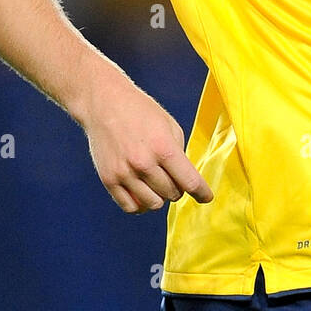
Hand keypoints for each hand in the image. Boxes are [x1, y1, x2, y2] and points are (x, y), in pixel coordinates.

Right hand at [82, 81, 213, 212]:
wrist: (104, 103)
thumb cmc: (140, 111)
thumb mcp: (169, 125)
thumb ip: (179, 154)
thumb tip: (185, 180)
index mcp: (163, 147)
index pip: (190, 182)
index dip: (202, 193)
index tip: (206, 197)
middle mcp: (144, 163)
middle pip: (172, 194)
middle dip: (178, 188)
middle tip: (173, 178)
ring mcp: (124, 173)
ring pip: (153, 204)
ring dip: (160, 197)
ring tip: (156, 184)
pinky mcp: (109, 179)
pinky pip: (130, 207)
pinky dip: (140, 205)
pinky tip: (142, 194)